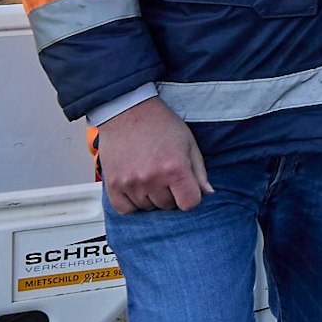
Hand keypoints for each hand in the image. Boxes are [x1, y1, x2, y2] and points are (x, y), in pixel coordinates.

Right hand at [96, 98, 212, 213]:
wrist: (128, 111)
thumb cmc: (160, 124)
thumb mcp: (188, 143)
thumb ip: (200, 172)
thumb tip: (208, 193)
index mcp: (175, 168)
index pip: (189, 204)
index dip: (191, 197)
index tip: (186, 188)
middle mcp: (151, 178)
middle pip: (168, 206)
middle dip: (170, 195)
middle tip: (165, 175)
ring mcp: (130, 183)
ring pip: (147, 208)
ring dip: (151, 198)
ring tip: (149, 175)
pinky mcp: (113, 184)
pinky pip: (125, 210)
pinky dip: (131, 204)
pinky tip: (136, 188)